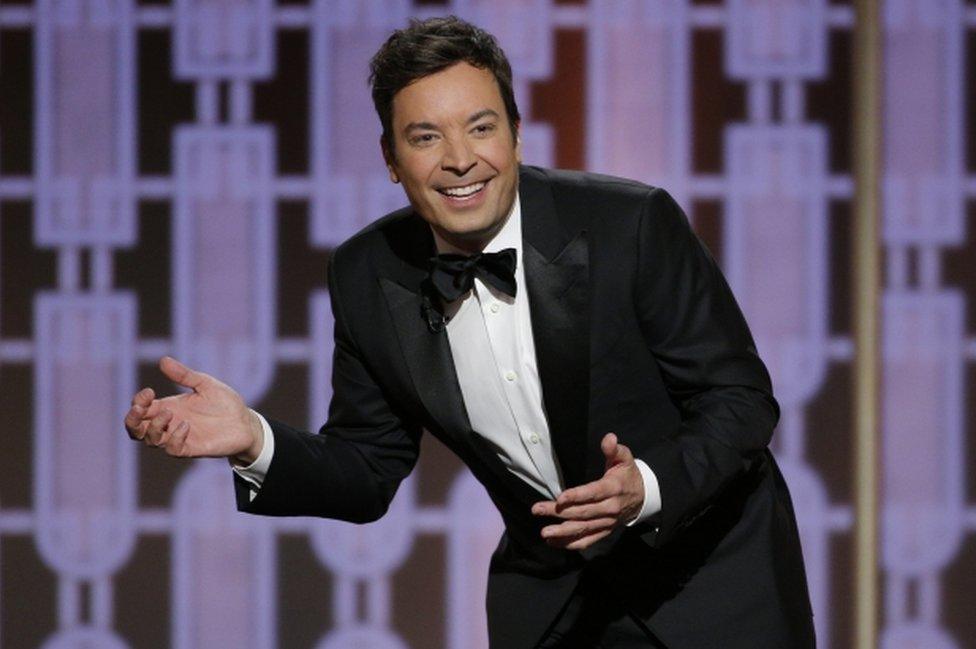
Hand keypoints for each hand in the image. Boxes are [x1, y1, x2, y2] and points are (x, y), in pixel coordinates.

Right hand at [123, 356, 263, 462]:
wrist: (246, 422)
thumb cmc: (225, 403)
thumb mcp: (205, 384)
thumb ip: (184, 375)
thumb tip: (163, 360)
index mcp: (169, 407)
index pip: (141, 409)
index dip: (137, 402)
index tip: (149, 392)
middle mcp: (170, 424)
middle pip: (136, 429)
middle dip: (132, 420)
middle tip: (141, 408)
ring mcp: (179, 437)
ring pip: (151, 440)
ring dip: (154, 427)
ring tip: (169, 413)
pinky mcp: (191, 449)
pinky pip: (172, 449)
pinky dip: (174, 438)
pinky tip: (186, 426)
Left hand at [531, 433, 644, 550]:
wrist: (643, 497)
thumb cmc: (628, 475)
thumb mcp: (624, 458)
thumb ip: (614, 449)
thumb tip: (609, 438)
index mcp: (614, 489)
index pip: (593, 493)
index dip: (576, 496)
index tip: (559, 498)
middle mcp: (610, 508)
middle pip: (583, 512)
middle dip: (559, 512)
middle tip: (538, 509)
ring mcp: (607, 522)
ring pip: (583, 529)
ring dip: (562, 532)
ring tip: (545, 532)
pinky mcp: (604, 531)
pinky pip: (587, 540)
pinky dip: (571, 543)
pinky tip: (553, 541)